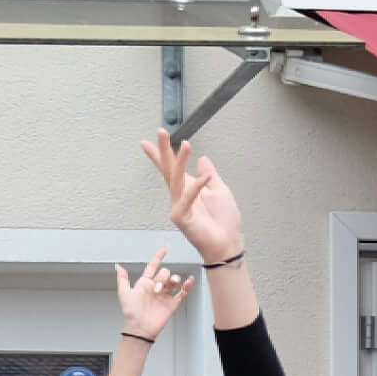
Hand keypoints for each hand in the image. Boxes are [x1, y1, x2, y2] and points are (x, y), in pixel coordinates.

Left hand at [115, 248, 191, 338]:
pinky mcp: (172, 304)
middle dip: (162, 277)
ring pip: (174, 281)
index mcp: (145, 283)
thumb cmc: (131, 312)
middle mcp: (156, 288)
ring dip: (173, 279)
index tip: (164, 249)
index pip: (153, 266)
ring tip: (169, 285)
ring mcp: (165, 295)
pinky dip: (187, 286)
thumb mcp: (124, 293)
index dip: (158, 257)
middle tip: (156, 288)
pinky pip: (182, 292)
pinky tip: (189, 281)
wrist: (140, 327)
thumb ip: (122, 279)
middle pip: (164, 273)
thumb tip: (119, 266)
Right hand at [142, 131, 242, 264]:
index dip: (161, 154)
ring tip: (186, 144)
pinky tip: (205, 177)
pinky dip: (197, 187)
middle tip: (160, 131)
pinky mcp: (182, 218)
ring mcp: (178, 207)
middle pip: (168, 169)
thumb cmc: (223, 221)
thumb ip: (209, 175)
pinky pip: (187, 198)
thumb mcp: (220, 190)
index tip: (149, 140)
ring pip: (177, 179)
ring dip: (181, 161)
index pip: (171, 168)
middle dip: (163, 150)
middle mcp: (179, 196)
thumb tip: (203, 159)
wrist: (227, 243)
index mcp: (188, 189)